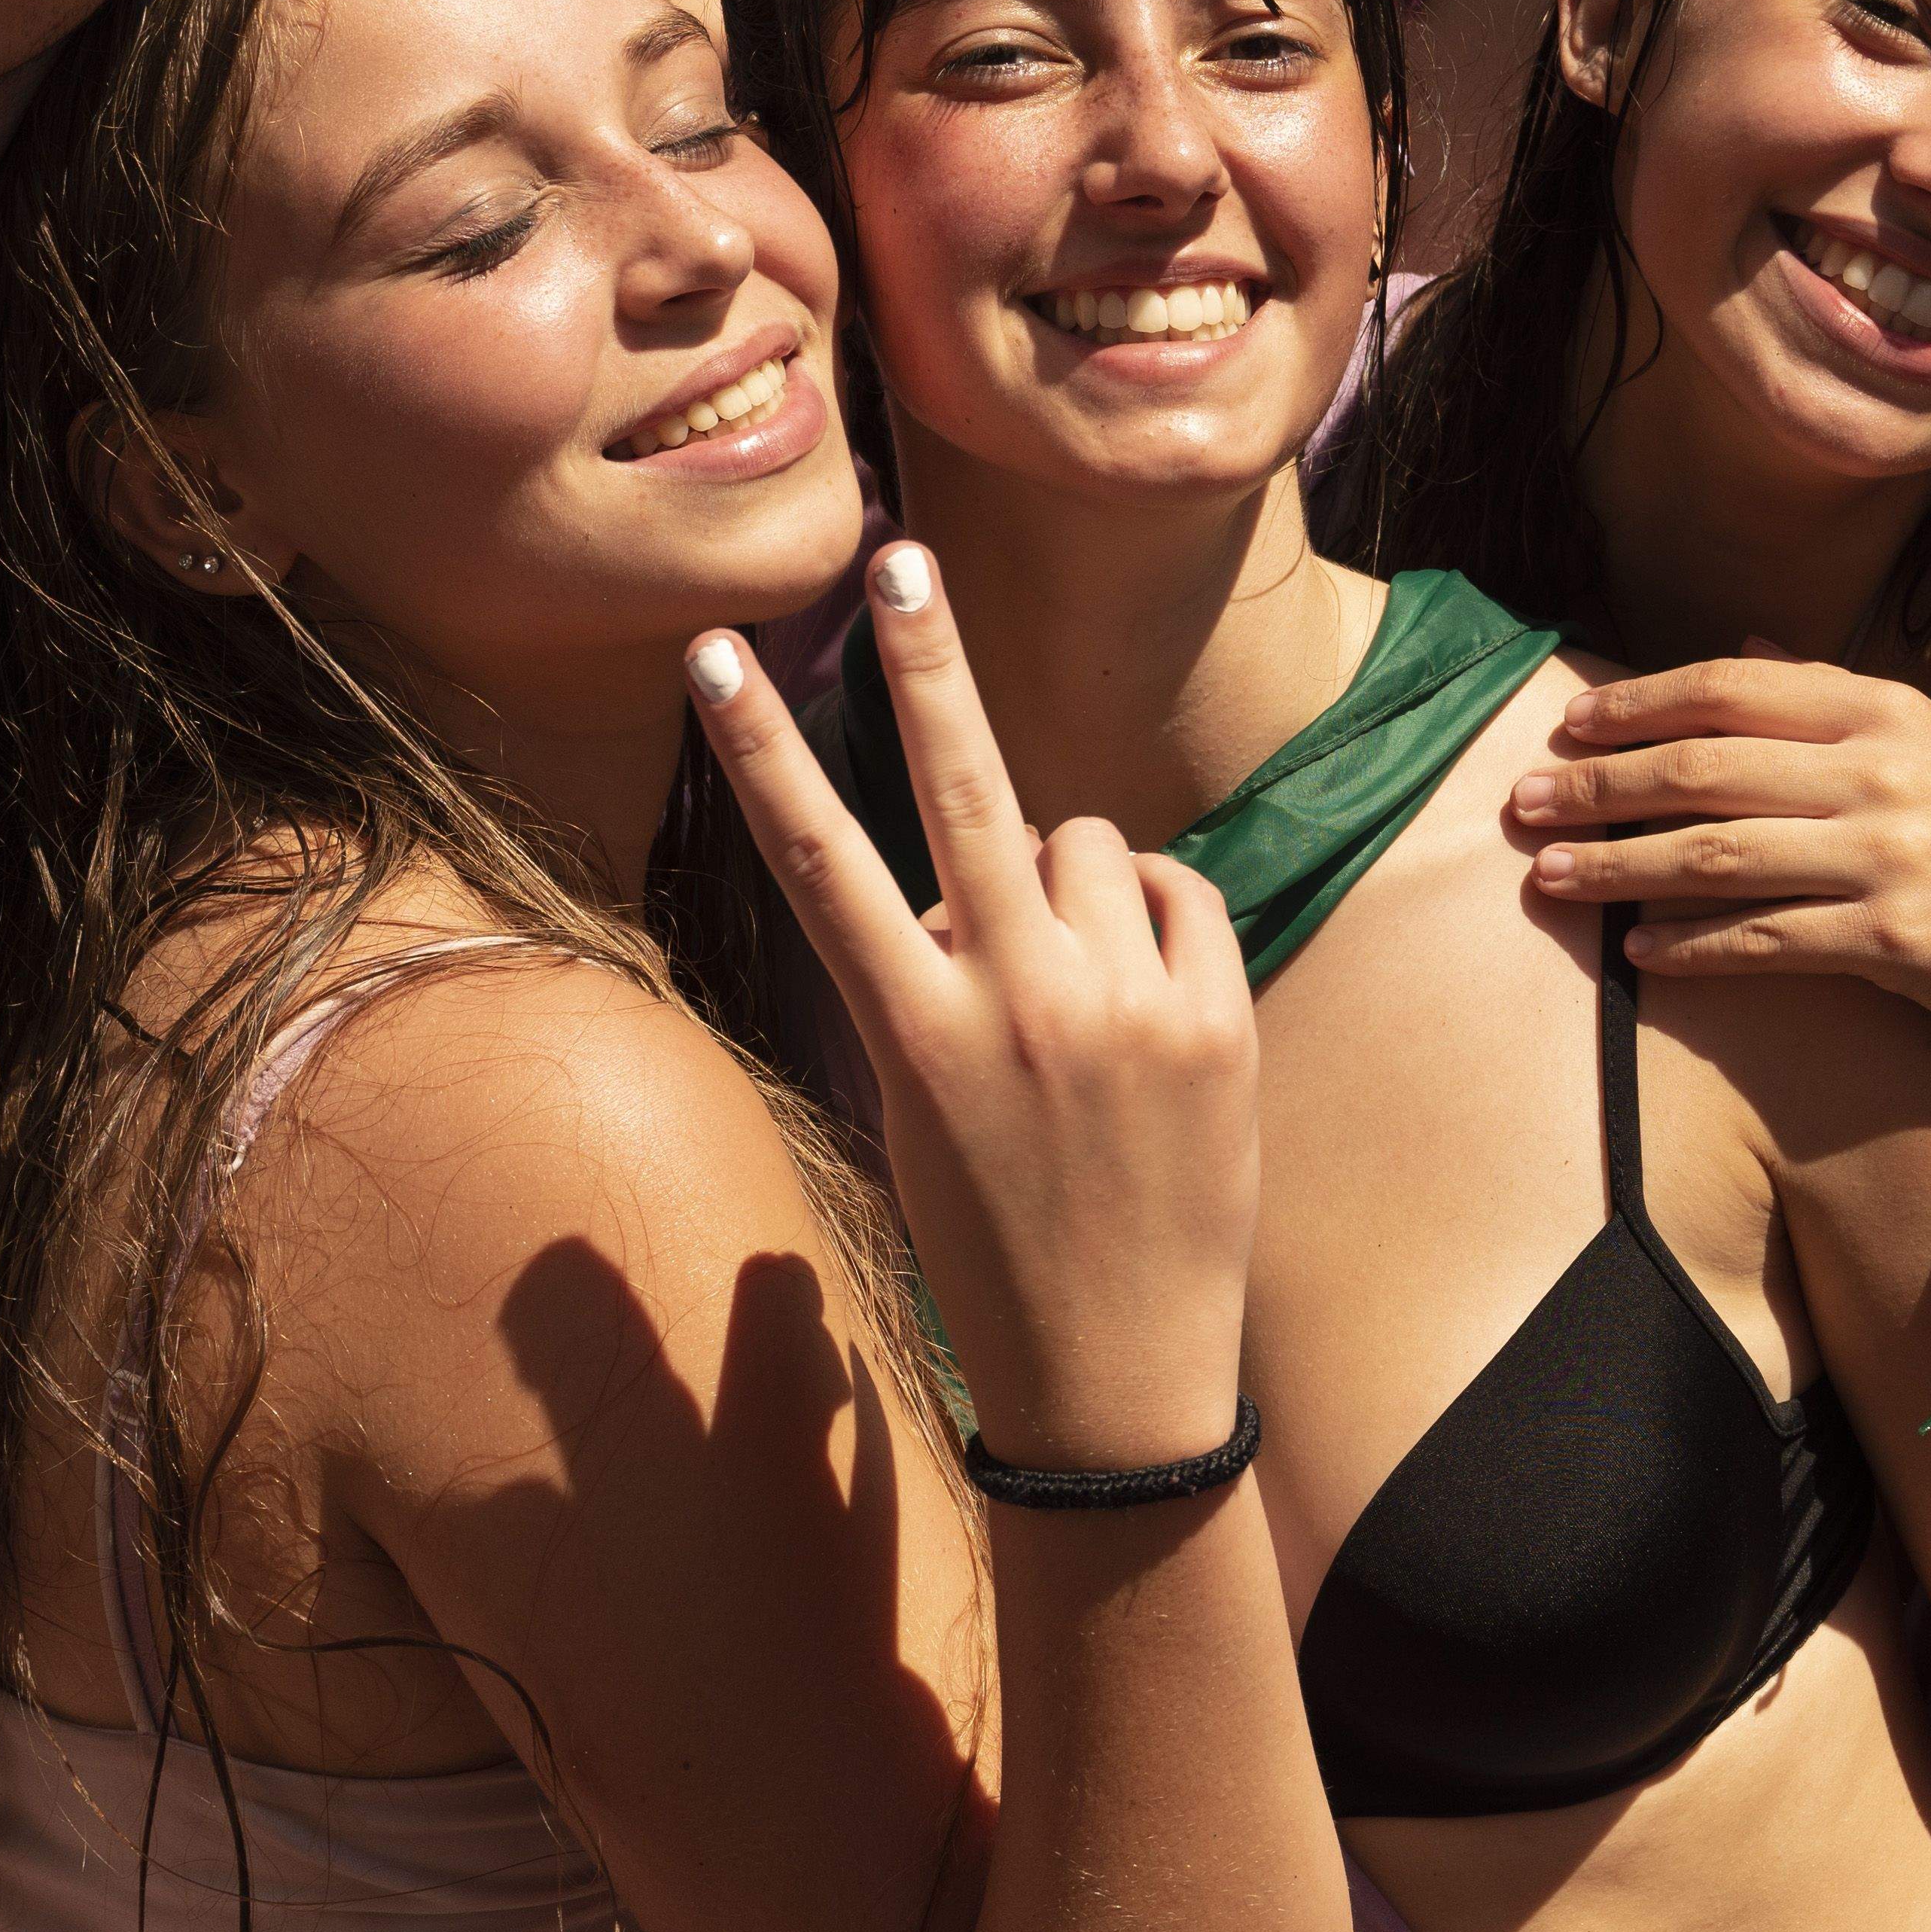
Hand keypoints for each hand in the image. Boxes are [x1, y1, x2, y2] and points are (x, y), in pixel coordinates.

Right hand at [687, 555, 1259, 1469]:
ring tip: (1078, 996)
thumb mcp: (926, 1116)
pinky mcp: (1214, 1015)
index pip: (816, 861)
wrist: (1122, 1375)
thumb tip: (961, 881)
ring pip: (1088, 841)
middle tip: (903, 556)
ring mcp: (1120, 1005)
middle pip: (962, 789)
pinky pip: (1178, 890)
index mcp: (912, 1035)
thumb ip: (940, 981)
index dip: (761, 748)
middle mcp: (1012, 1004)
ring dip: (1077, 885)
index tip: (716, 650)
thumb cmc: (1001, 1239)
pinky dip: (1159, 922)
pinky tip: (1148, 1011)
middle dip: (924, 664)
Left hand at [1504, 650, 1930, 1041]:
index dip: (1639, 704)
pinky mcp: (1896, 940)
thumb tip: (1740, 638)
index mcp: (1883, 708)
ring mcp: (1890, 854)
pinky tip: (1639, 952)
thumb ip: (1829, 695)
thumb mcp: (1926, 745)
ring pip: (1719, 854)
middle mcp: (1882, 769)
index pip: (1732, 687)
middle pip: (1705, 769)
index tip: (1568, 724)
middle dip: (1600, 786)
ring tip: (1550, 878)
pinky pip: (1767, 940)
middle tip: (1523, 804)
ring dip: (1621, 867)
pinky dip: (1694, 946)